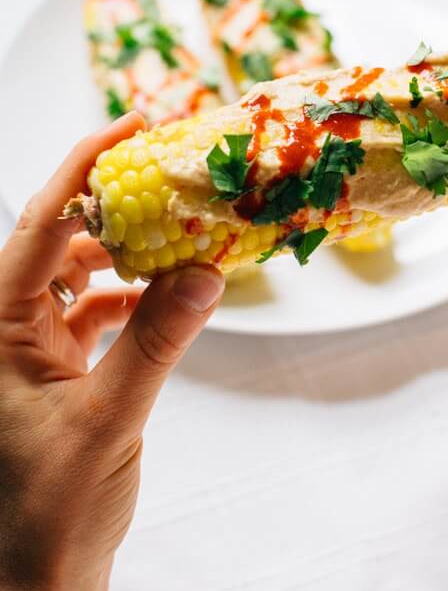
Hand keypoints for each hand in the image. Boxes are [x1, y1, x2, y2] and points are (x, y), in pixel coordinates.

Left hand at [0, 114, 224, 589]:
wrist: (36, 582)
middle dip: (114, 203)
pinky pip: (98, 311)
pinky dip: (136, 296)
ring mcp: (31, 348)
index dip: (82, 165)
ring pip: (81, 273)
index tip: (130, 124)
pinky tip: (171, 293)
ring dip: (129, 251)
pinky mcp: (58, 369)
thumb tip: (206, 273)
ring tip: (179, 228)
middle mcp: (7, 326)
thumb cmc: (46, 511)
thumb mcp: (105, 420)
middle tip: (168, 173)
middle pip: (60, 238)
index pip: (39, 223)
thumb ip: (156, 342)